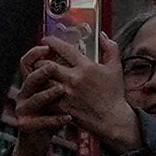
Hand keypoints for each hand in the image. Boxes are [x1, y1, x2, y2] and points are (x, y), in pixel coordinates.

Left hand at [11, 20, 135, 155]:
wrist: (112, 119)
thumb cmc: (114, 94)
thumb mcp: (116, 68)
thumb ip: (110, 48)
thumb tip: (103, 35)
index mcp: (86, 67)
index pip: (64, 49)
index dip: (52, 42)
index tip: (46, 40)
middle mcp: (74, 79)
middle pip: (47, 65)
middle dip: (41, 60)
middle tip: (41, 59)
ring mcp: (66, 94)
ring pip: (43, 81)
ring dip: (39, 77)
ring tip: (39, 74)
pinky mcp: (62, 107)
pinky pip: (45, 97)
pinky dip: (41, 92)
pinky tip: (42, 90)